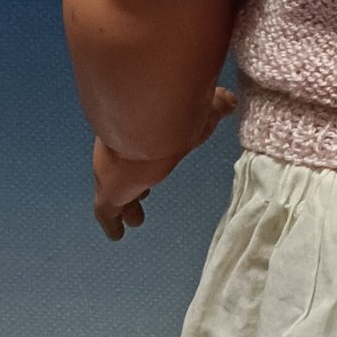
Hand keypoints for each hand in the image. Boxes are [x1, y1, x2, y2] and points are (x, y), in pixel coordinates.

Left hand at [92, 85, 237, 239]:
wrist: (144, 126)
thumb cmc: (174, 116)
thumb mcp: (204, 109)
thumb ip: (216, 104)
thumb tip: (229, 100)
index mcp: (145, 132)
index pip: (147, 148)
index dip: (152, 157)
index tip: (157, 163)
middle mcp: (125, 151)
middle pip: (129, 171)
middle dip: (137, 182)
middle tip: (143, 193)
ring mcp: (113, 173)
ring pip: (120, 193)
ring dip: (128, 206)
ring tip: (135, 219)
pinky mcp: (108, 195)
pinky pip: (108, 213)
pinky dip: (112, 225)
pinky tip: (115, 235)